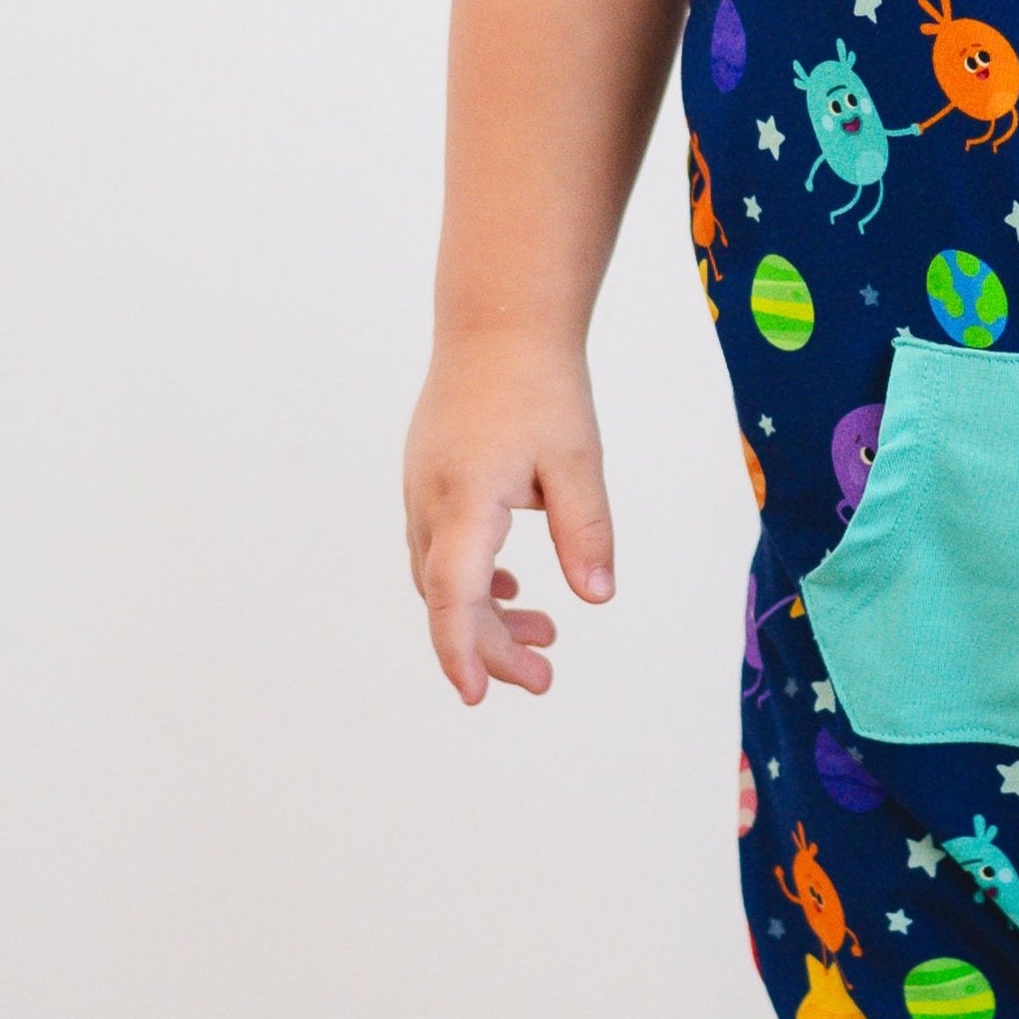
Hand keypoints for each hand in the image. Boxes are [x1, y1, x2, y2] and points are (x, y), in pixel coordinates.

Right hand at [402, 328, 611, 704]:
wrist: (497, 323)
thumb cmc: (540, 386)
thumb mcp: (576, 459)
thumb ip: (584, 530)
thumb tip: (596, 596)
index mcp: (464, 500)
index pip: (453, 595)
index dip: (463, 651)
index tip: (478, 695)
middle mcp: (431, 503)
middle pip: (448, 598)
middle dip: (491, 647)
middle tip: (544, 676)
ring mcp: (422, 492)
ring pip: (442, 577)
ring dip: (485, 615)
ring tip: (544, 637)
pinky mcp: (430, 482)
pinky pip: (441, 550)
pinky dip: (471, 582)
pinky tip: (510, 592)